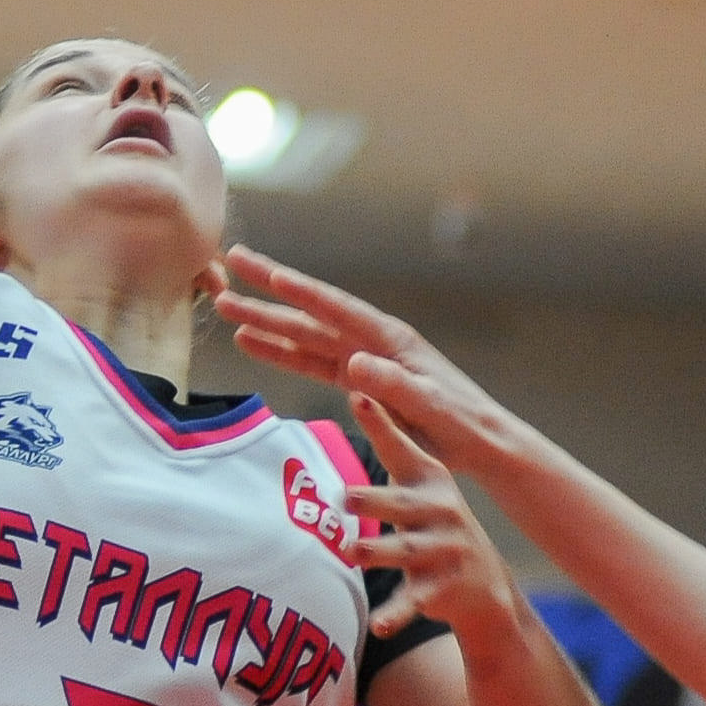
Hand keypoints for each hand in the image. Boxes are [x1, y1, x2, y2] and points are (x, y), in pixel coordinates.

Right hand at [216, 249, 534, 481]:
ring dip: (266, 319)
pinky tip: (254, 341)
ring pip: (304, 334)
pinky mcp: (357, 381)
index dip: (300, 290)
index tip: (266, 272)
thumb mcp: (431, 407)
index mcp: (390, 340)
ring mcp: (362, 359)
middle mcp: (371, 341)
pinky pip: (310, 361)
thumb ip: (395, 386)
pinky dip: (281, 351)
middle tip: (229, 263)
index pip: (336, 308)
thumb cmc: (462, 424)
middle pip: (310, 311)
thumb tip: (356, 363)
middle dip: (268, 290)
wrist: (480, 442)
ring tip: (226, 304)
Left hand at [343, 397, 524, 645]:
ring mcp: (442, 552)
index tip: (358, 397)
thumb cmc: (435, 519)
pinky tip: (377, 625)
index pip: (402, 448)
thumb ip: (390, 440)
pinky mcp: (438, 589)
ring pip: (405, 551)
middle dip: (375, 500)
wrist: (484, 586)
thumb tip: (357, 388)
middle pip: (402, 505)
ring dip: (379, 551)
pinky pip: (411, 602)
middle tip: (345, 495)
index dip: (381, 424)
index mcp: (431, 482)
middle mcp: (440, 513)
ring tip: (353, 551)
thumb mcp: (419, 480)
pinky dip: (394, 615)